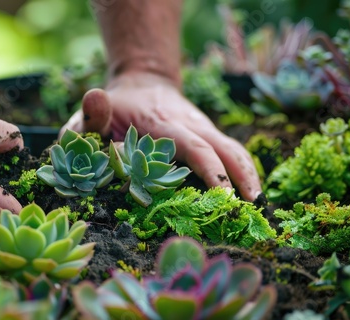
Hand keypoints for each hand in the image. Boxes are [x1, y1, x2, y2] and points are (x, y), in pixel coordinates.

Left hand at [61, 72, 260, 200]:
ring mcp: (202, 128)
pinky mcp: (207, 133)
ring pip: (233, 148)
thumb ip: (92, 115)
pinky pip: (231, 150)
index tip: (223, 194)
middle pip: (224, 148)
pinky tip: (249, 190)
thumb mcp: (97, 111)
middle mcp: (190, 124)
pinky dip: (243, 168)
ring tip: (257, 204)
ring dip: (248, 173)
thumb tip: (96, 100)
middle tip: (252, 208)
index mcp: (164, 124)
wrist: (143, 82)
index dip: (211, 170)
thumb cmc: (117, 107)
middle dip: (240, 176)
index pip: (194, 146)